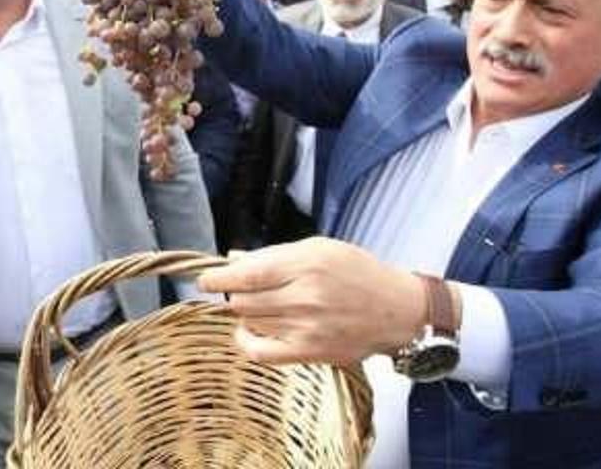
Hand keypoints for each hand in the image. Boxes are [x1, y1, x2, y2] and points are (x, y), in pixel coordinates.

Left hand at [197, 237, 426, 364]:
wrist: (396, 310)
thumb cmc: (358, 273)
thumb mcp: (319, 249)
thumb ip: (274, 254)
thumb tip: (234, 259)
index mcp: (307, 264)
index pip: (246, 274)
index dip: (217, 277)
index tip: (204, 279)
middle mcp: (304, 296)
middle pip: (243, 300)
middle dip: (233, 293)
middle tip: (241, 289)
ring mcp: (306, 327)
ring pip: (249, 321)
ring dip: (244, 313)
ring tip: (259, 304)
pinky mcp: (309, 352)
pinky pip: (260, 352)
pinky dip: (245, 341)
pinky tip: (247, 330)